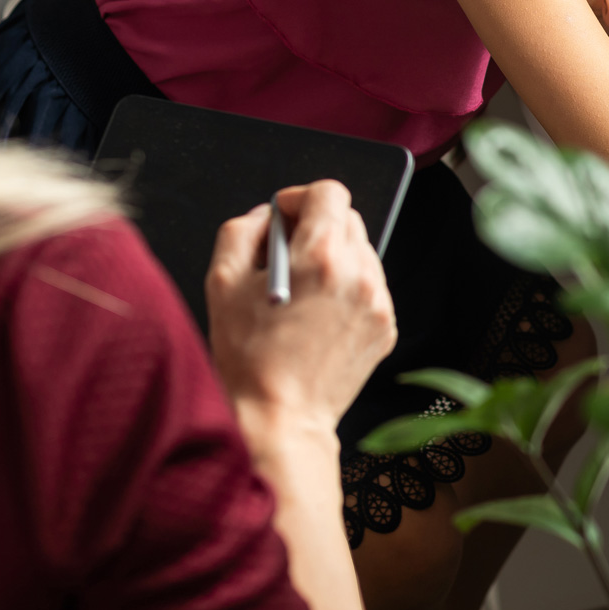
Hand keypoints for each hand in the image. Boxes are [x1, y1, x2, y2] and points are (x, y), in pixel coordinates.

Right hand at [206, 180, 396, 444]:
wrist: (281, 417)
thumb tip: (264, 216)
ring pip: (362, 253)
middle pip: (348, 219)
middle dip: (315, 228)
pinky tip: (319, 316)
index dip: (300, 197)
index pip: (329, 192)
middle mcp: (358, 274)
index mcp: (320, 255)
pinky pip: (370, 288)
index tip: (285, 215)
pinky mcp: (386, 327)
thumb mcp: (222, 283)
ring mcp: (378, 302)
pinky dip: (347, 290)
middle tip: (286, 257)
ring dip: (334, 260)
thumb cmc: (249, 358)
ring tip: (302, 293)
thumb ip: (241, 231)